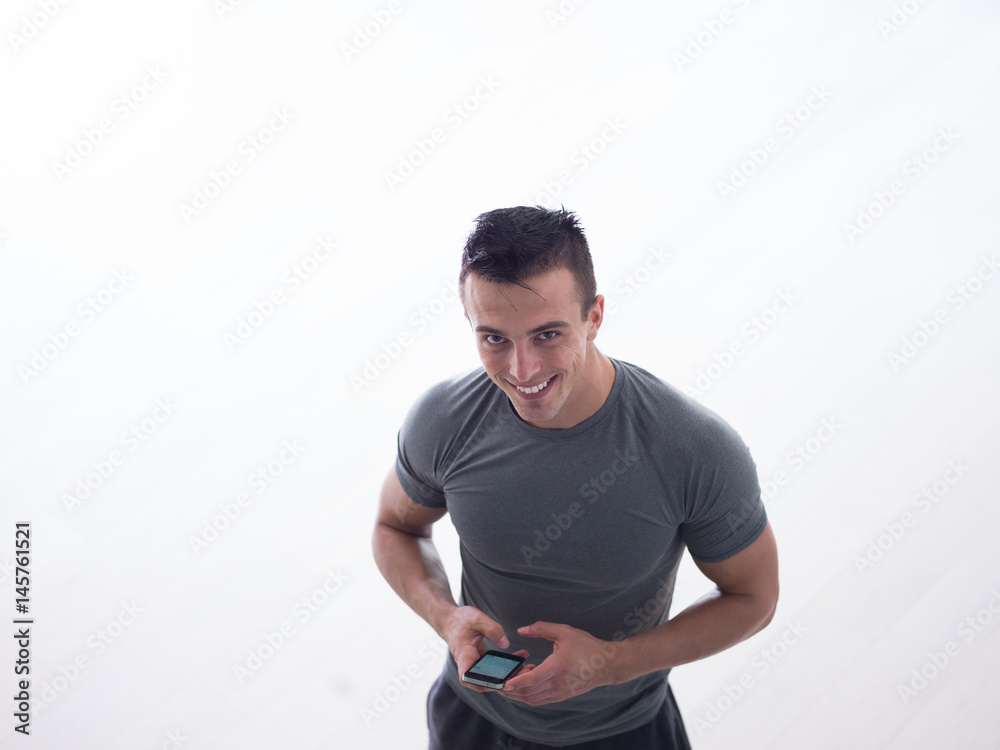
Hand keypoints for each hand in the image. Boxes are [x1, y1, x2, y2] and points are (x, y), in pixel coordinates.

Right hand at [441, 606, 528, 692]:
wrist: (450, 619)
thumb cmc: (460, 619)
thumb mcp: (477, 619)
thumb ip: (492, 629)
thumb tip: (506, 644)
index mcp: (464, 655)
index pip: (467, 677)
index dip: (481, 683)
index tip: (498, 682)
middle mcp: (468, 663)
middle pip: (484, 682)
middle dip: (503, 682)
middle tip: (523, 673)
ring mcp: (474, 664)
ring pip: (490, 677)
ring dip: (507, 675)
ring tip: (525, 667)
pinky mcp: (480, 661)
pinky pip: (493, 668)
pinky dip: (506, 666)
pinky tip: (520, 657)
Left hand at [500, 621, 619, 704]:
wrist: (606, 665)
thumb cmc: (586, 646)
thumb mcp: (564, 631)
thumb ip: (541, 628)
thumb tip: (521, 630)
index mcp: (559, 667)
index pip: (533, 679)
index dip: (516, 682)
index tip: (503, 684)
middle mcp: (558, 684)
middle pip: (528, 692)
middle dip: (510, 689)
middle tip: (500, 679)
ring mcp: (560, 693)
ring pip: (532, 699)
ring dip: (518, 692)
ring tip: (514, 677)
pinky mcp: (561, 696)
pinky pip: (539, 700)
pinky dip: (528, 694)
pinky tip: (526, 681)